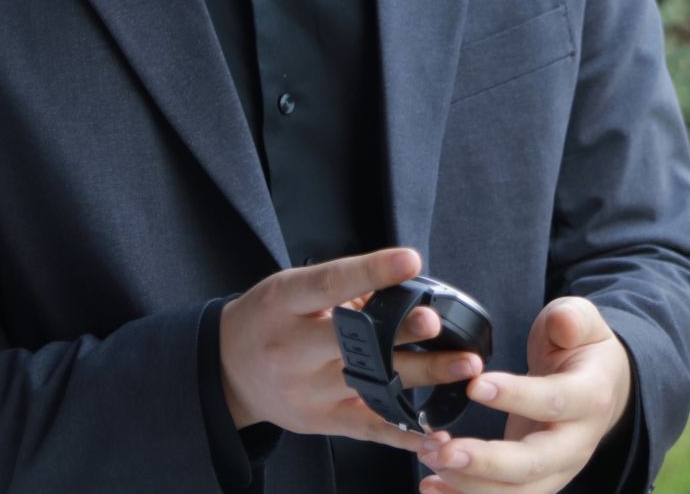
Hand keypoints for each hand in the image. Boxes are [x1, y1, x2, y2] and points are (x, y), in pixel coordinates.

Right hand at [218, 246, 483, 454]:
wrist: (225, 372)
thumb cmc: (268, 319)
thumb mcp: (290, 289)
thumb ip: (341, 286)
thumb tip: (400, 286)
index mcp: (285, 303)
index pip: (330, 284)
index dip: (371, 272)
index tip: (410, 260)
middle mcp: (293, 349)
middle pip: (352, 340)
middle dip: (399, 333)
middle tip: (437, 323)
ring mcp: (307, 390)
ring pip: (370, 383)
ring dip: (422, 376)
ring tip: (464, 367)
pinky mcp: (320, 421)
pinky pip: (367, 427)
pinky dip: (404, 430)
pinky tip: (436, 430)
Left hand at [419, 297, 632, 493]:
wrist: (601, 387)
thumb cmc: (582, 350)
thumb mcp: (583, 322)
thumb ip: (571, 318)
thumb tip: (561, 323)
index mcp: (590, 397)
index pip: (554, 402)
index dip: (516, 396)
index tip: (474, 385)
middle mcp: (577, 443)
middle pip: (533, 464)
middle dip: (485, 462)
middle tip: (443, 450)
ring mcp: (557, 469)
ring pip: (514, 491)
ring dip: (467, 482)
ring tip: (430, 457)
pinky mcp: (536, 482)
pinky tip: (432, 487)